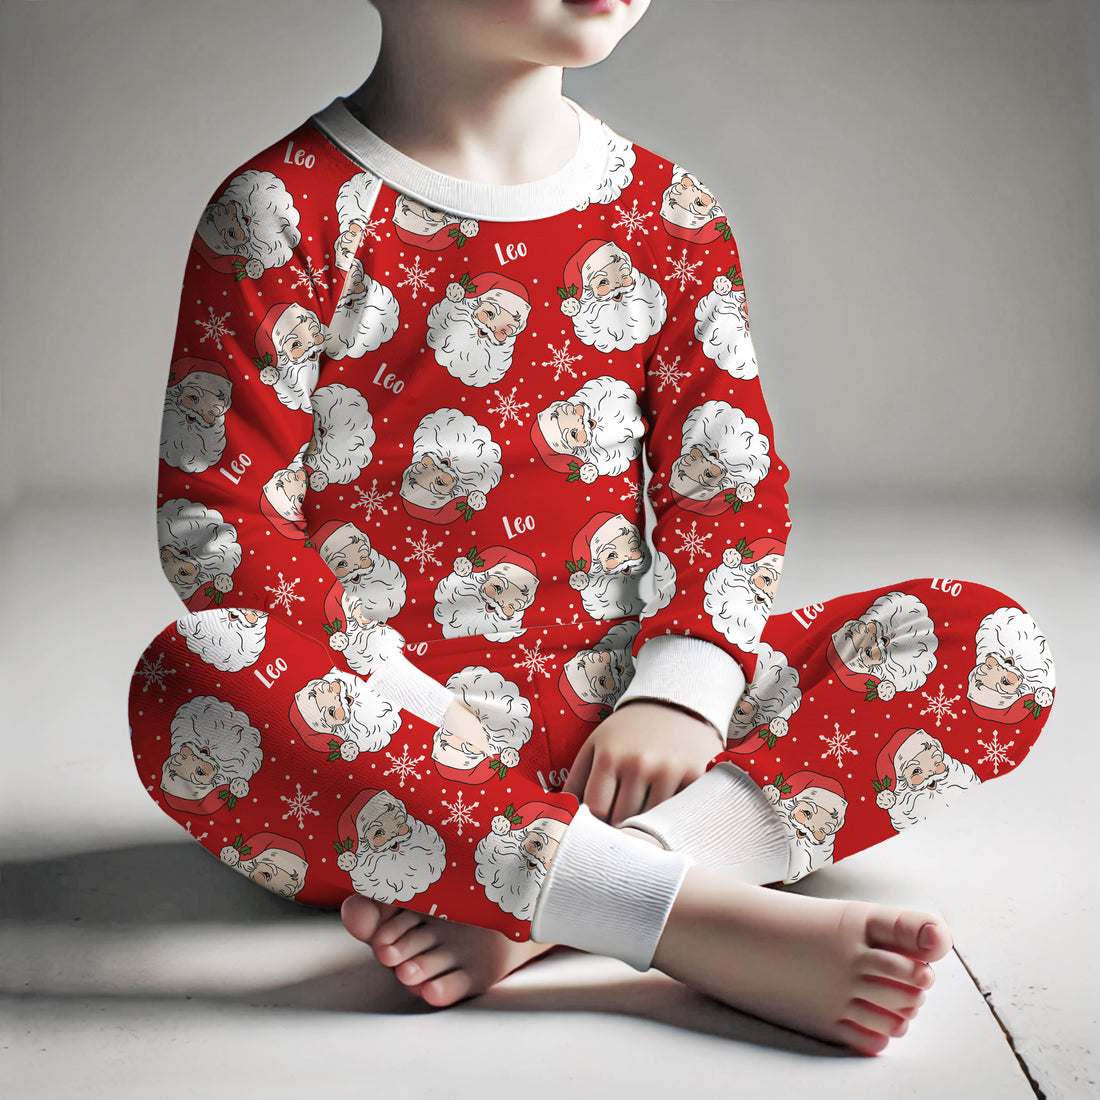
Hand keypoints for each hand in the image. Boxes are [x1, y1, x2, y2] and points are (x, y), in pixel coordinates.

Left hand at [561, 700, 724, 825]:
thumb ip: (577, 778)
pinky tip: (669, 811)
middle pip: (623, 819)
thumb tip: (561, 814)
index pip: (597, 809)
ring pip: (651, 822)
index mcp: (610, 756)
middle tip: (623, 822)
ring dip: (647, 826)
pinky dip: (673, 818)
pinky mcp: (696, 776)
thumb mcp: (596, 743)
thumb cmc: (628, 730)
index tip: (602, 821)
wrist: (674, 702)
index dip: (597, 821)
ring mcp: (669, 770)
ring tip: (645, 818)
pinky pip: (680, 814)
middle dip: (620, 825)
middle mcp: (639, 764)